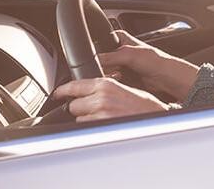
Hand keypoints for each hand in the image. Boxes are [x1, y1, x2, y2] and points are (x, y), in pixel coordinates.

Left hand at [52, 77, 167, 121]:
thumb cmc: (144, 105)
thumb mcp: (124, 88)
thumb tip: (89, 92)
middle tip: (93, 109)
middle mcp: (100, 97)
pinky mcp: (101, 128)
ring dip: (87, 119)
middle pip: (73, 105)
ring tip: (104, 118)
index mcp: (106, 83)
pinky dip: (93, 128)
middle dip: (80, 108)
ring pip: (79, 119)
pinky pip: (87, 129)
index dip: (62, 91)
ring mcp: (100, 114)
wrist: (156, 117)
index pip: (74, 85)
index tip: (56, 94)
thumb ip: (104, 88)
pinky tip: (106, 124)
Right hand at [99, 30, 198, 100]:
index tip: (98, 59)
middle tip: (113, 68)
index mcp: (119, 38)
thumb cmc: (155, 60)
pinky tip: (120, 79)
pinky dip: (112, 81)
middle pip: (101, 59)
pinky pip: (110, 79)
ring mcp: (120, 64)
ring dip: (109, 74)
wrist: (165, 77)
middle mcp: (118, 50)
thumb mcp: (129, 55)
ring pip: (104, 70)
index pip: (100, 43)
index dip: (97, 52)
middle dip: (104, 66)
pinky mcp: (121, 77)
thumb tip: (93, 60)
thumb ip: (109, 57)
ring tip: (119, 74)